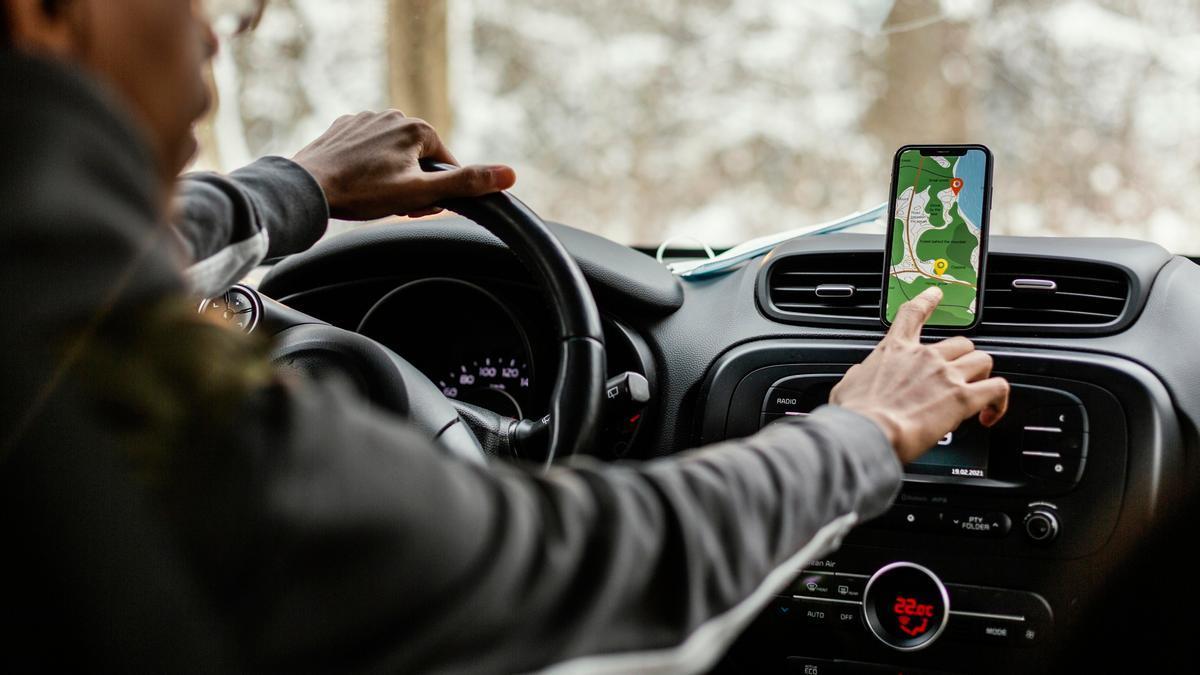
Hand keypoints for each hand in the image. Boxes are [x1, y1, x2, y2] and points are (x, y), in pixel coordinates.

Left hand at [292, 111, 516, 220]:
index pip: (446, 165)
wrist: (309, 186)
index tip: (419, 206)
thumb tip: (510, 174)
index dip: (437, 192)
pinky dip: (367, 167)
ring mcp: (365, 119)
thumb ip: (465, 183)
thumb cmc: (363, 191)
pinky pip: (368, 150)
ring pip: (394, 155)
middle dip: (414, 184)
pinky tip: (355, 183)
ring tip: (372, 196)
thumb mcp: (421, 193)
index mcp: (417, 128)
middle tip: (394, 204)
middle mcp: (393, 115)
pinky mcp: (343, 128)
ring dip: (392, 177)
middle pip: (420, 160)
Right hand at [829, 287, 1009, 462]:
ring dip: (982, 377)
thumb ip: (859, 375)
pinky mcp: (963, 398)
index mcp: (894, 350)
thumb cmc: (855, 415)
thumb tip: (860, 375)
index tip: (936, 294)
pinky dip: (998, 402)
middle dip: (963, 360)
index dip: (928, 301)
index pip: (914, 313)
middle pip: (961, 343)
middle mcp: (924, 356)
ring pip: (983, 361)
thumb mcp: (847, 386)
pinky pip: (997, 389)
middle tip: (957, 380)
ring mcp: (946, 375)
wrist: (868, 432)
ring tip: (976, 395)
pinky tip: (989, 415)